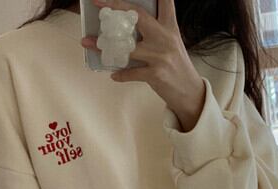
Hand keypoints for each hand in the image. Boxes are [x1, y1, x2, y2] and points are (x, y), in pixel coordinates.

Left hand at [82, 0, 206, 131]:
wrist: (189, 91)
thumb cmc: (175, 65)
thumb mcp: (171, 42)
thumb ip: (155, 31)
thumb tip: (129, 26)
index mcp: (170, 26)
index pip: (165, 2)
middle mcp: (165, 37)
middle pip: (138, 16)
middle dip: (117, 7)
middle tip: (99, 3)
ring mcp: (159, 56)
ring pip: (127, 47)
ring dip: (104, 45)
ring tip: (88, 42)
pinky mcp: (155, 74)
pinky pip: (131, 72)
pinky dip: (120, 74)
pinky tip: (113, 74)